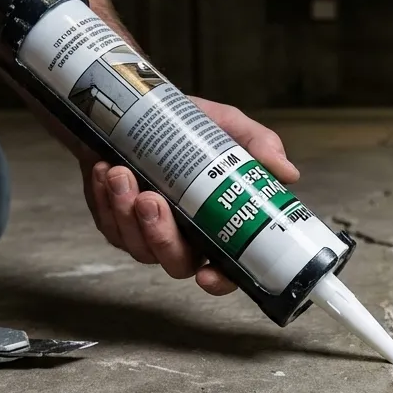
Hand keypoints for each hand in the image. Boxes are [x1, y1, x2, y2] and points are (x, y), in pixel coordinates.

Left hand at [84, 97, 299, 294]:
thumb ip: (257, 146)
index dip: (220, 282)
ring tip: (122, 174)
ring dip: (126, 213)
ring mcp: (148, 235)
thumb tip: (287, 173)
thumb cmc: (186, 126)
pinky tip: (107, 172)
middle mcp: (186, 238)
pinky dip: (105, 200)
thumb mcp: (227, 127)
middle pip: (177, 265)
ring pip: (138, 247)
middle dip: (161, 236)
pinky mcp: (116, 224)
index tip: (208, 275)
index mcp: (218, 225)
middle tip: (151, 199)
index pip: (227, 270)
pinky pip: (110, 226)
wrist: (134, 110)